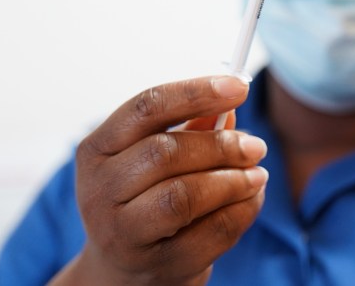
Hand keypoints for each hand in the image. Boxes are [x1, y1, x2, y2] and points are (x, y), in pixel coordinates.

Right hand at [55, 76, 267, 285]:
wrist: (124, 273)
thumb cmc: (143, 201)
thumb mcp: (155, 160)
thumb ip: (191, 130)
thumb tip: (229, 106)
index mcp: (97, 150)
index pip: (146, 107)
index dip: (196, 92)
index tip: (239, 86)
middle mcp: (100, 190)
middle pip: (166, 152)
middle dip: (221, 145)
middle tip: (256, 146)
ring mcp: (123, 233)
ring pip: (185, 195)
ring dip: (233, 181)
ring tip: (257, 175)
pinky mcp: (156, 265)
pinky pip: (210, 233)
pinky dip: (241, 212)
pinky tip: (252, 200)